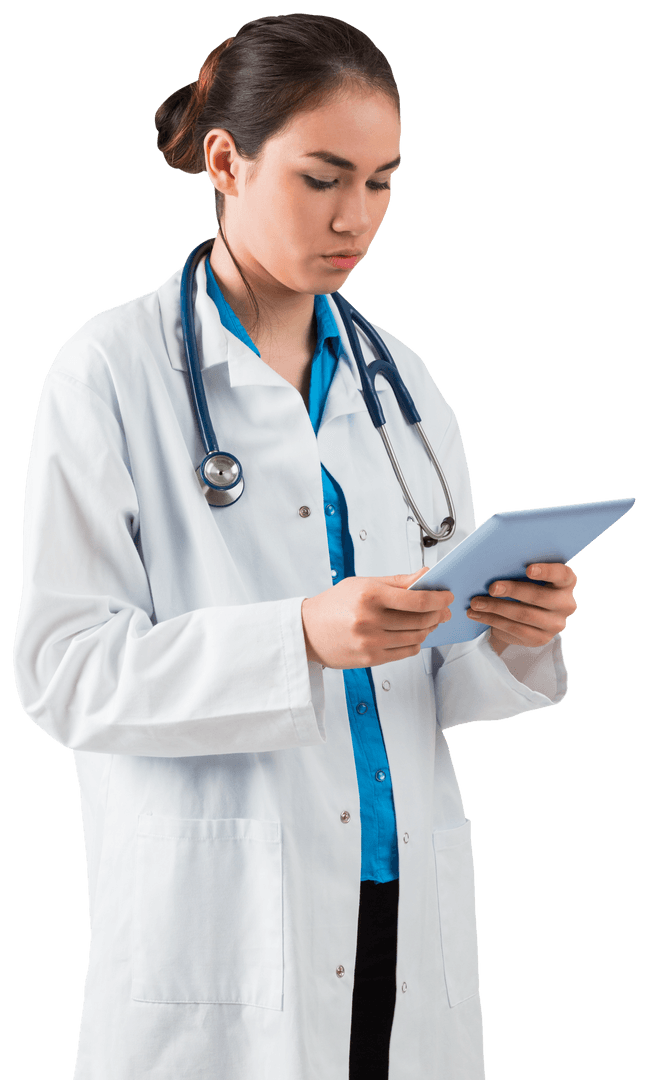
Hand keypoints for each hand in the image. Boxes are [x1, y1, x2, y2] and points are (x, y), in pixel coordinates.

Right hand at [301, 568, 452, 668]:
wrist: (307, 631)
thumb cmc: (334, 604)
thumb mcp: (363, 583)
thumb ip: (397, 581)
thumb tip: (425, 575)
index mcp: (369, 596)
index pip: (417, 599)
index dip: (438, 598)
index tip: (446, 596)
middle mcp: (370, 620)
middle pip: (420, 619)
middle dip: (438, 614)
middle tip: (443, 610)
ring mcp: (370, 642)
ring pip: (416, 637)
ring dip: (429, 629)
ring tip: (430, 621)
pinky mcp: (370, 659)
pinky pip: (405, 652)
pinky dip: (415, 643)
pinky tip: (414, 635)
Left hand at [467, 562, 577, 653]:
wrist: (524, 617)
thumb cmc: (525, 587)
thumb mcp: (527, 577)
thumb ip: (520, 570)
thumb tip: (495, 564)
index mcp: (566, 582)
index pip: (562, 574)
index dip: (546, 571)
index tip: (528, 569)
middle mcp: (565, 604)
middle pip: (539, 596)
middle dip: (513, 590)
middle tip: (492, 587)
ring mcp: (555, 624)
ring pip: (523, 615)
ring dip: (495, 607)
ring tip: (476, 603)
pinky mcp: (540, 639)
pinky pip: (514, 629)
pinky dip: (492, 620)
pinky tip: (477, 614)